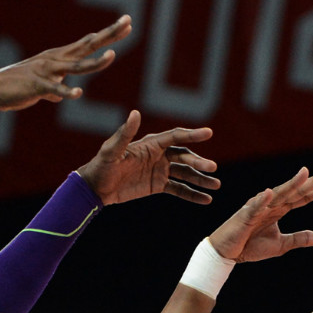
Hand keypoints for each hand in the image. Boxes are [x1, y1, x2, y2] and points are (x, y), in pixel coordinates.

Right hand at [0, 15, 131, 111]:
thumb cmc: (18, 88)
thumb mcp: (42, 87)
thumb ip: (54, 89)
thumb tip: (60, 96)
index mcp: (59, 57)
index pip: (89, 43)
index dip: (109, 34)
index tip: (127, 23)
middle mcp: (56, 59)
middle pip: (89, 45)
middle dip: (109, 35)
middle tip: (128, 21)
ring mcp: (48, 72)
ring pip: (77, 67)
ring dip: (95, 62)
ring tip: (112, 55)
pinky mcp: (38, 86)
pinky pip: (55, 89)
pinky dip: (66, 91)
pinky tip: (78, 93)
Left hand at [75, 110, 219, 205]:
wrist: (96, 188)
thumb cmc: (101, 166)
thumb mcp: (112, 151)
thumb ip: (125, 134)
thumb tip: (135, 113)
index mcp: (150, 144)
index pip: (175, 137)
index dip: (192, 135)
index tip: (208, 132)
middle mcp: (158, 155)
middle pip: (184, 157)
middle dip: (198, 162)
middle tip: (212, 169)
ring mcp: (160, 170)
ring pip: (185, 174)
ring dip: (201, 179)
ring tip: (216, 186)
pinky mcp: (158, 185)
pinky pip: (179, 189)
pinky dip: (192, 194)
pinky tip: (206, 200)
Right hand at [207, 166, 312, 262]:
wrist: (227, 253)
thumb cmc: (250, 246)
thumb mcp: (281, 245)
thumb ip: (300, 239)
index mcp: (280, 209)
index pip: (303, 197)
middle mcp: (271, 204)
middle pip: (296, 191)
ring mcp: (258, 208)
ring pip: (279, 194)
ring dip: (292, 184)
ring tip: (305, 173)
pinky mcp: (245, 216)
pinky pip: (254, 207)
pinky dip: (262, 200)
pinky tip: (270, 193)